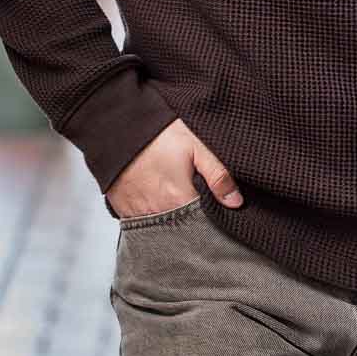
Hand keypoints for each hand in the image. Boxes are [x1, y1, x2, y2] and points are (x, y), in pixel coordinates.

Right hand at [105, 118, 242, 218]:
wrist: (119, 125)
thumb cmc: (160, 133)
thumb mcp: (197, 147)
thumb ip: (218, 176)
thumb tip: (236, 203)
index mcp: (178, 199)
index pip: (202, 225)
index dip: (212, 219)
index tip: (217, 212)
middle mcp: (156, 212)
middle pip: (181, 229)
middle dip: (192, 222)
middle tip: (197, 205)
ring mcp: (136, 212)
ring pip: (161, 228)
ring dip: (171, 222)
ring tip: (177, 204)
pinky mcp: (122, 209)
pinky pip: (140, 223)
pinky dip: (152, 217)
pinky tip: (159, 204)